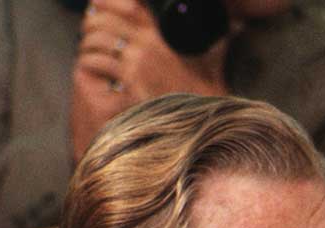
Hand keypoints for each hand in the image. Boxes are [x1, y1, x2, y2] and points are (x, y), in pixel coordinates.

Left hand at [70, 0, 231, 159]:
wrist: (203, 119)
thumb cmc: (208, 92)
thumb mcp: (212, 59)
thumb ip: (216, 40)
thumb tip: (236, 25)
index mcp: (164, 32)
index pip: (126, 4)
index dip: (105, 2)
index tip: (96, 5)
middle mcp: (148, 41)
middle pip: (104, 19)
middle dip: (90, 23)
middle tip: (88, 31)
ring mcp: (137, 60)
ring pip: (96, 38)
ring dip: (87, 44)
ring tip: (88, 50)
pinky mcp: (129, 79)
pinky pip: (97, 61)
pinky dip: (89, 62)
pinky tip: (90, 67)